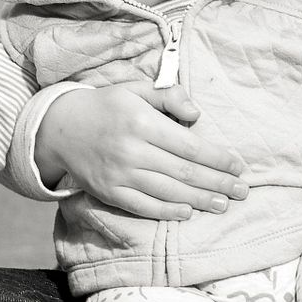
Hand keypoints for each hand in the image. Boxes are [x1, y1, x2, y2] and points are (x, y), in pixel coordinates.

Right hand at [33, 84, 247, 220]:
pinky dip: (167, 212)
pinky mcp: (108, 192)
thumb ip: (168, 96)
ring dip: (199, 200)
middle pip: (184, 171)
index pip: (189, 145)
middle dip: (217, 184)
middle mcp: (131, 150)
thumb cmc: (106, 106)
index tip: (238, 167)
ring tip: (223, 205)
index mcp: (142, 122)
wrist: (59, 128)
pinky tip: (188, 212)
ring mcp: (119, 174)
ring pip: (167, 192)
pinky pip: (142, 206)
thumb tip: (197, 114)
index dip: (217, 159)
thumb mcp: (135, 89)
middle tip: (242, 191)